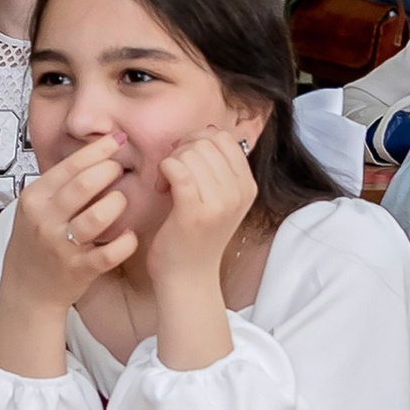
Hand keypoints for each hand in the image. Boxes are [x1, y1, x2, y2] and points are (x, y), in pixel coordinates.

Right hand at [0, 135, 137, 318]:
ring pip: (98, 216)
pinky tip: (129, 235)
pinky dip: (126, 242)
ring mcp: (62, 245)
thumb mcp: (37, 207)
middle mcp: (45, 219)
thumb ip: (61, 183)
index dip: (99, 150)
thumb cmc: (36, 242)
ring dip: (117, 203)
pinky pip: (110, 253)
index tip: (118, 140)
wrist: (26, 289)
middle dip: (110, 171)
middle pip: (85, 184)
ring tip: (120, 201)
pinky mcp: (79, 269)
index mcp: (35, 198)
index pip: (70, 165)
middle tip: (120, 171)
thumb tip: (98, 151)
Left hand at [152, 125, 258, 276]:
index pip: (224, 138)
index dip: (198, 141)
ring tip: (166, 185)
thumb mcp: (220, 199)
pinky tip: (161, 187)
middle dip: (181, 151)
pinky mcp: (194, 212)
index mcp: (247, 186)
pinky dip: (164, 171)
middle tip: (172, 174)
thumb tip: (207, 131)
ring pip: (189, 153)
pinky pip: (176, 168)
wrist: (188, 277)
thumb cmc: (197, 236)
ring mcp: (219, 203)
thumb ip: (219, 167)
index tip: (187, 163)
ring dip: (170, 163)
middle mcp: (239, 193)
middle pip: (205, 142)